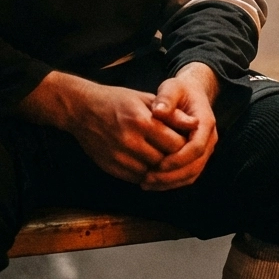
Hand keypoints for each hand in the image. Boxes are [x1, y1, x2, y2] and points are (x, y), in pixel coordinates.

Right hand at [17, 71, 187, 183]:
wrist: (82, 110)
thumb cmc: (118, 101)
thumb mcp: (146, 100)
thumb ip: (171, 114)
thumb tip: (195, 125)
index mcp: (142, 121)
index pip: (175, 143)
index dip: (184, 143)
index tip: (185, 139)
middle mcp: (130, 141)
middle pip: (165, 160)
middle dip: (173, 157)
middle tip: (176, 150)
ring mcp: (119, 156)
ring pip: (152, 172)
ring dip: (159, 166)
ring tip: (160, 154)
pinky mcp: (111, 167)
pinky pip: (137, 178)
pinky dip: (145, 172)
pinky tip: (145, 160)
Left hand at [141, 63, 219, 191]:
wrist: (191, 92)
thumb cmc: (180, 90)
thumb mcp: (172, 88)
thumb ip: (166, 98)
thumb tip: (158, 112)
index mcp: (206, 123)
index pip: (196, 148)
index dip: (178, 159)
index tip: (158, 165)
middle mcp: (209, 139)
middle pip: (195, 166)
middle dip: (171, 176)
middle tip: (147, 179)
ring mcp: (205, 150)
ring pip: (192, 174)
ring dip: (170, 182)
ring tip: (146, 183)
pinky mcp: (197, 157)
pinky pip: (187, 174)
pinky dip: (172, 181)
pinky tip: (153, 182)